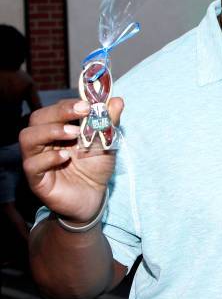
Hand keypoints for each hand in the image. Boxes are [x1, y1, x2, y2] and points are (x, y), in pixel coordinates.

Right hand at [20, 98, 123, 222]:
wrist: (94, 198)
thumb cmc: (96, 167)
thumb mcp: (107, 142)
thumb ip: (109, 122)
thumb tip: (117, 100)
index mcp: (59, 129)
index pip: (54, 108)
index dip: (69, 103)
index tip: (88, 103)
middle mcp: (45, 141)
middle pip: (37, 118)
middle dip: (59, 111)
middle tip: (82, 111)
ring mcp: (38, 159)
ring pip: (28, 137)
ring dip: (51, 130)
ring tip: (74, 133)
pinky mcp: (37, 179)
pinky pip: (32, 165)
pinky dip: (48, 158)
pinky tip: (65, 157)